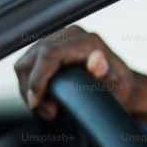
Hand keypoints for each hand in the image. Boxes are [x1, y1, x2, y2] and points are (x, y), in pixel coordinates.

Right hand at [14, 25, 146, 132]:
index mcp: (86, 41)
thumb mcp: (118, 87)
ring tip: (47, 107)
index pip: (47, 55)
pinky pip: (27, 65)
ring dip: (29, 88)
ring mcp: (58, 39)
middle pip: (31, 59)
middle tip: (48, 111)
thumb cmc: (121, 89)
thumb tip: (97, 59)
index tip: (35, 102)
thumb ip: (106, 75)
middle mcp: (70, 35)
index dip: (36, 79)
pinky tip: (44, 98)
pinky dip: (30, 84)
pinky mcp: (49, 48)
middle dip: (31, 88)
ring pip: (25, 63)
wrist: (122, 86)